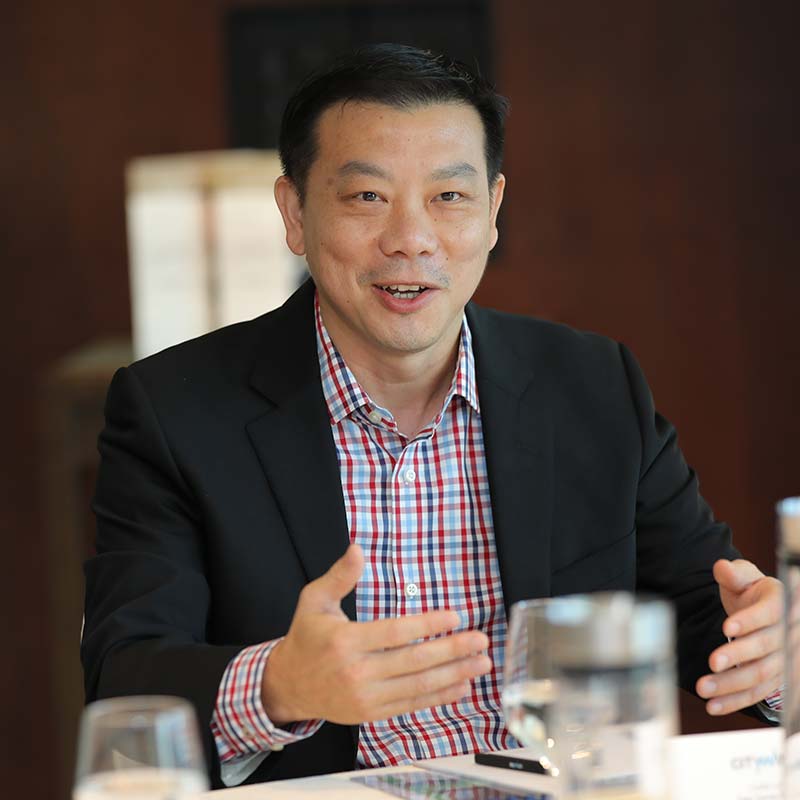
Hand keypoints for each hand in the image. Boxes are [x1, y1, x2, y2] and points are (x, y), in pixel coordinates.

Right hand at [261, 543, 491, 724]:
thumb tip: (357, 548)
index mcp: (344, 641)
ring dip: (454, 674)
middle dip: (452, 650)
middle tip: (480, 640)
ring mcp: (364, 697)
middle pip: (413, 661)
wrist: (289, 684)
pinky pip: (411, 705)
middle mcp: (356, 672)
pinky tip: (461, 686)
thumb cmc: (306, 636)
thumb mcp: (314, 600)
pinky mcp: (370, 714)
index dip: (427, 625)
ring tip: (481, 663)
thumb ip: (339, 576)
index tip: (455, 617)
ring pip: (417, 686)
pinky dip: (439, 697)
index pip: (395, 633)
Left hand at [695, 558, 783, 714]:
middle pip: (765, 648)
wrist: (767, 611)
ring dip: (731, 684)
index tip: (726, 626)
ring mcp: (784, 659)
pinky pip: (757, 693)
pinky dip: (735, 701)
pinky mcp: (775, 678)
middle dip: (738, 655)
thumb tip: (722, 568)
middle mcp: (788, 634)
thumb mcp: (745, 577)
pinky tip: (714, 706)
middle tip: (713, 661)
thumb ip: (734, 574)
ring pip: (760, 675)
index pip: (769, 614)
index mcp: (781, 604)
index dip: (749, 621)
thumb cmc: (754, 592)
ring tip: (703, 688)